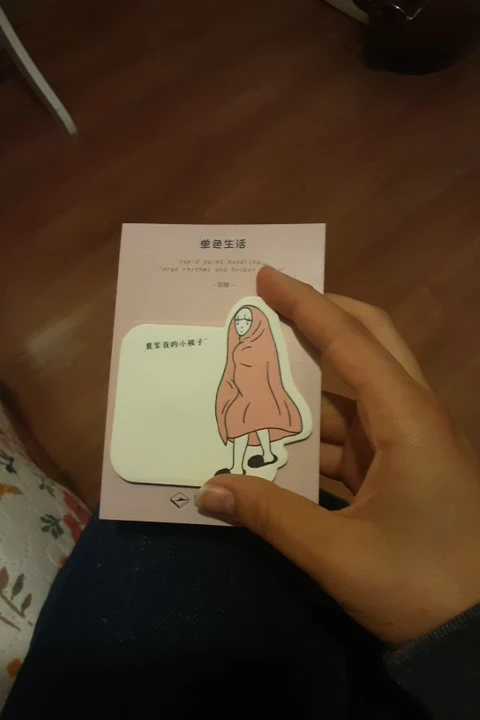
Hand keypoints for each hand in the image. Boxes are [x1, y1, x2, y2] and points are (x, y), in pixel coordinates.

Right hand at [196, 267, 479, 645]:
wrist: (477, 633)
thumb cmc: (420, 583)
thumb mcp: (339, 553)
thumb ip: (270, 516)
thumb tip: (206, 490)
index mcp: (407, 419)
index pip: (351, 341)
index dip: (307, 305)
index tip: (267, 277)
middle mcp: (411, 417)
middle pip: (368, 345)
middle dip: (319, 321)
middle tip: (268, 309)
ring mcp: (408, 443)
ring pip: (352, 397)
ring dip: (305, 394)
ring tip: (250, 386)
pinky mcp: (401, 470)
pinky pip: (351, 438)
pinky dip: (313, 438)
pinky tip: (274, 447)